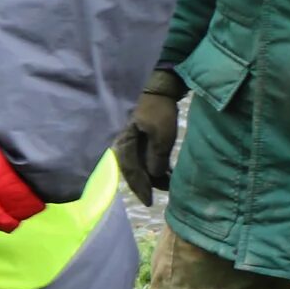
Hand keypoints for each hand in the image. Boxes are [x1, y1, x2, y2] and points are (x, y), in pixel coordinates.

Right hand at [115, 70, 183, 205]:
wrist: (157, 86)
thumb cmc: (157, 109)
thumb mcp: (161, 134)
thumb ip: (157, 157)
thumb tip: (155, 176)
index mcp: (124, 144)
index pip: (131, 172)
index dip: (141, 188)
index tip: (150, 203)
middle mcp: (122, 144)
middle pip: (132, 170)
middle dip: (146, 184)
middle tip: (159, 195)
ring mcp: (129, 139)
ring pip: (138, 164)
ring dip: (151, 175)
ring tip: (167, 183)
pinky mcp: (137, 134)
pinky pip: (142, 155)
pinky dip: (152, 164)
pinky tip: (164, 170)